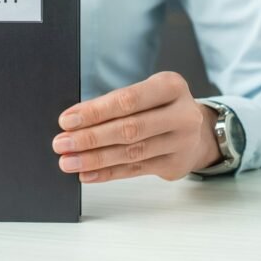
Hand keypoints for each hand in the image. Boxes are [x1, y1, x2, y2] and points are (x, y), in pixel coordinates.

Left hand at [51, 71, 220, 182]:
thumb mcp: (146, 93)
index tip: (66, 120)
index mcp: (172, 86)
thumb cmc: (160, 107)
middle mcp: (182, 114)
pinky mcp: (176, 165)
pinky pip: (135, 170)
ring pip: (131, 152)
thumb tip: (73, 122)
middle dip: (90, 138)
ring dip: (95, 159)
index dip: (95, 112)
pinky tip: (87, 174)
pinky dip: (108, 173)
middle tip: (62, 143)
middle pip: (129, 129)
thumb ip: (116, 103)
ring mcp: (181, 142)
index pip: (128, 100)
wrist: (197, 131)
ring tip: (68, 161)